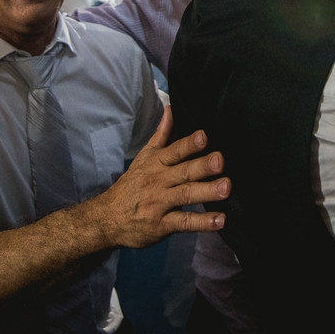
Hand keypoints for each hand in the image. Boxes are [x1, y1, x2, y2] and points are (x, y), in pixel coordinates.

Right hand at [88, 107, 227, 249]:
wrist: (108, 217)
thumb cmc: (132, 185)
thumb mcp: (144, 157)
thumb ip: (161, 134)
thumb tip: (171, 108)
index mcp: (156, 162)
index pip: (175, 150)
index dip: (189, 144)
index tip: (204, 136)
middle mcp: (159, 181)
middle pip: (183, 171)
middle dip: (203, 166)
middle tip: (220, 161)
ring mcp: (160, 203)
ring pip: (186, 195)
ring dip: (207, 192)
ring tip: (226, 188)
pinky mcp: (161, 225)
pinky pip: (183, 222)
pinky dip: (202, 223)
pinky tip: (220, 221)